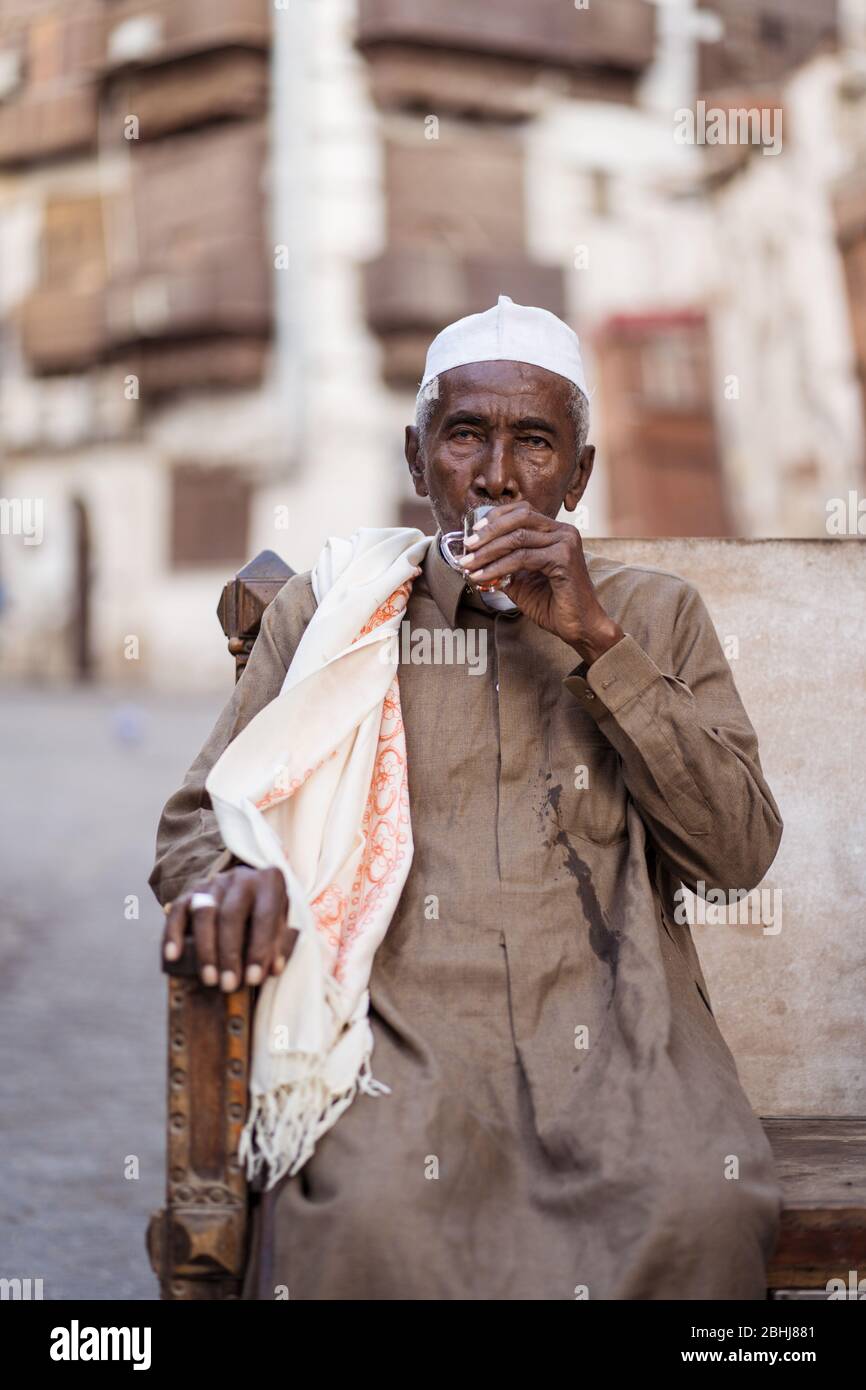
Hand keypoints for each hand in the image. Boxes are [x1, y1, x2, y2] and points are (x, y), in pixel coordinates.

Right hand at [162, 865, 295, 990]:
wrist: (248, 889)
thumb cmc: (268, 914)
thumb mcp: (281, 924)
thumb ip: (279, 946)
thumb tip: (272, 969)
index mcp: (270, 882)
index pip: (265, 916)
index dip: (259, 949)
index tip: (253, 979)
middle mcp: (241, 877)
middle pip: (231, 915)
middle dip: (229, 954)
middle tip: (228, 985)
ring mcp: (214, 882)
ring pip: (203, 913)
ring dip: (205, 950)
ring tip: (209, 979)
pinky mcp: (191, 891)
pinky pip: (178, 910)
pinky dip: (173, 934)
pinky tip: (173, 957)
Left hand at [460, 500, 623, 664]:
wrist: (580, 627)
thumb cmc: (554, 605)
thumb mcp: (522, 581)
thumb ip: (504, 566)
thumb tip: (475, 559)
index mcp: (556, 532)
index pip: (523, 511)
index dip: (496, 517)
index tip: (474, 531)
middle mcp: (564, 531)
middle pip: (519, 517)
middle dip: (488, 531)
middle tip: (467, 546)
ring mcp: (566, 542)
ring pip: (517, 538)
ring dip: (487, 551)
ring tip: (468, 564)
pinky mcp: (564, 558)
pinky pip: (522, 557)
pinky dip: (498, 566)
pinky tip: (482, 576)